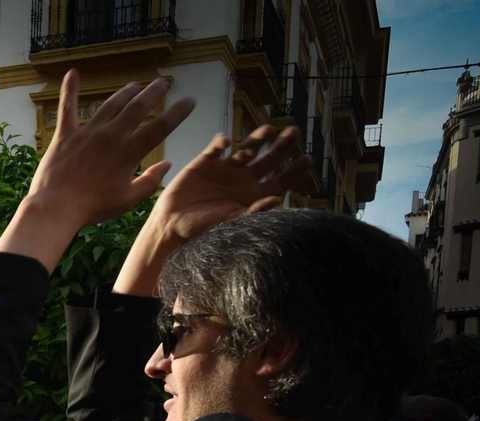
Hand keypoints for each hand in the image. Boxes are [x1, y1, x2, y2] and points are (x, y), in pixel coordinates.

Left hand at [0, 70, 193, 274]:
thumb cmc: (93, 208)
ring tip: (135, 85)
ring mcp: (88, 133)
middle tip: (163, 82)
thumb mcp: (127, 200)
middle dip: (153, 92)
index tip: (190, 100)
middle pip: (138, 107)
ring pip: (111, 104)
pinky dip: (69, 90)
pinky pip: (67, 108)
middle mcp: (111, 136)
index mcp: (129, 152)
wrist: (56, 208)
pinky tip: (72, 73)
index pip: (160, 127)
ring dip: (125, 92)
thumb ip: (150, 182)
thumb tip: (168, 164)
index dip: (177, 112)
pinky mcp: (66, 135)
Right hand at [115, 125, 311, 294]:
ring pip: (247, 149)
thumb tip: (276, 200)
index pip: (280, 181)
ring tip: (269, 130)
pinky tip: (226, 141)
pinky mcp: (204, 163)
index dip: (295, 171)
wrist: (172, 227)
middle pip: (269, 160)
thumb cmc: (202, 231)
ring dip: (257, 138)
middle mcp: (243, 180)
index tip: (308, 159)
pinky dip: (221, 142)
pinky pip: (215, 148)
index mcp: (253, 196)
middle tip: (294, 133)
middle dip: (282, 146)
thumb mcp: (231, 224)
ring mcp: (224, 170)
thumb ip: (254, 212)